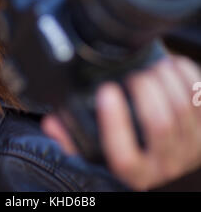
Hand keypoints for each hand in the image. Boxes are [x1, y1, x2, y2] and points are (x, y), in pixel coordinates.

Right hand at [41, 54, 200, 190]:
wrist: (171, 164)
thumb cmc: (133, 153)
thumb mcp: (101, 154)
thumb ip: (74, 139)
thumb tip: (51, 122)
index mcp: (135, 171)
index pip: (123, 156)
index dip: (114, 121)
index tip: (106, 90)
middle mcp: (164, 163)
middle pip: (159, 124)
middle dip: (145, 90)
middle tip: (133, 75)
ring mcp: (190, 147)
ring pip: (182, 108)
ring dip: (167, 79)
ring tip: (155, 66)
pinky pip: (200, 98)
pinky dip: (188, 75)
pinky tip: (174, 65)